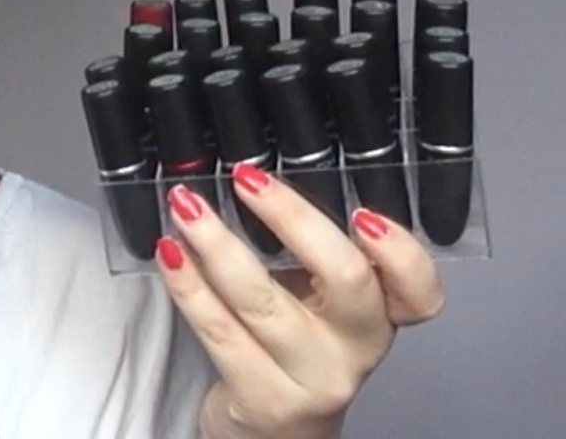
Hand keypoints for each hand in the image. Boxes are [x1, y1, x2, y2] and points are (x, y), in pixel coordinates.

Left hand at [155, 166, 444, 438]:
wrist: (272, 427)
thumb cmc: (292, 345)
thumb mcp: (318, 298)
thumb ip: (310, 249)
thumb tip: (258, 176)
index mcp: (379, 314)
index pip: (420, 291)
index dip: (402, 253)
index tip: (363, 213)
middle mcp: (356, 348)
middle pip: (346, 278)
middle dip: (291, 217)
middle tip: (246, 178)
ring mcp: (312, 378)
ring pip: (263, 300)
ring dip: (216, 242)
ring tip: (186, 206)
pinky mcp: (265, 400)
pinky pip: (219, 331)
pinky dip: (188, 284)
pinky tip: (169, 253)